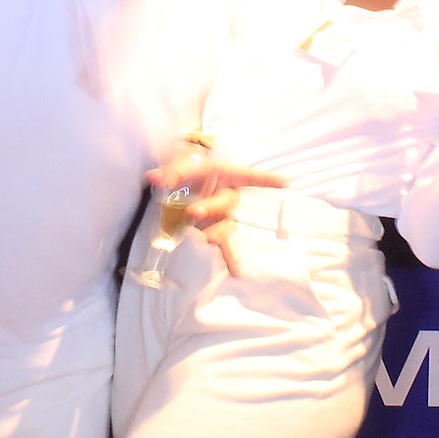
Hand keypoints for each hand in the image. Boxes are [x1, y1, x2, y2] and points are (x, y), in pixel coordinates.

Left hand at [148, 146, 285, 276]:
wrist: (185, 178)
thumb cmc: (189, 168)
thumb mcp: (181, 164)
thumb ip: (170, 172)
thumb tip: (154, 178)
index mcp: (225, 175)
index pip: (248, 176)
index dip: (265, 179)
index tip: (284, 182)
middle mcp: (227, 195)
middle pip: (225, 203)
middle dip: (211, 207)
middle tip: (194, 212)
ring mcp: (222, 214)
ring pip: (226, 225)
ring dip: (218, 233)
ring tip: (208, 240)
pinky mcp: (214, 228)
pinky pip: (226, 244)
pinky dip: (230, 258)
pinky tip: (236, 273)